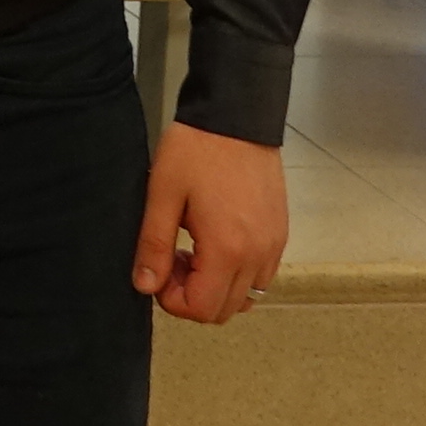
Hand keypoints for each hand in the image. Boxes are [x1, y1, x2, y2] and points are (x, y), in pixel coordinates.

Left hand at [136, 126, 287, 324]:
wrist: (237, 115)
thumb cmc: (196, 150)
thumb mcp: (163, 195)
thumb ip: (153, 246)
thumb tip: (145, 287)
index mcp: (227, 250)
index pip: (201, 309)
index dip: (172, 300)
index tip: (160, 267)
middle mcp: (258, 255)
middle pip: (225, 310)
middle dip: (193, 296)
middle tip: (174, 258)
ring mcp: (274, 245)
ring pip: (247, 297)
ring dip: (217, 288)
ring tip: (195, 250)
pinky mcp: (280, 233)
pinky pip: (262, 276)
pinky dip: (238, 274)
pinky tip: (218, 242)